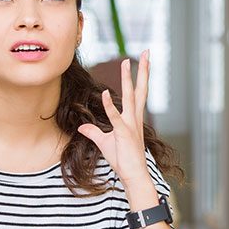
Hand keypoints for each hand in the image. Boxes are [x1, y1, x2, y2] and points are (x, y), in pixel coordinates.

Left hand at [77, 49, 150, 183]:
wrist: (133, 176)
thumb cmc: (123, 160)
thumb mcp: (104, 143)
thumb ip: (94, 132)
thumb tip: (82, 128)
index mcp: (133, 118)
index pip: (138, 93)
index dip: (139, 77)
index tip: (141, 61)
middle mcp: (135, 118)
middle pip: (141, 89)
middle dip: (143, 70)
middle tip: (147, 52)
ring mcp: (131, 125)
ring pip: (132, 97)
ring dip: (129, 80)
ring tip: (127, 62)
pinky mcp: (124, 133)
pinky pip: (116, 117)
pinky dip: (110, 106)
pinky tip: (106, 93)